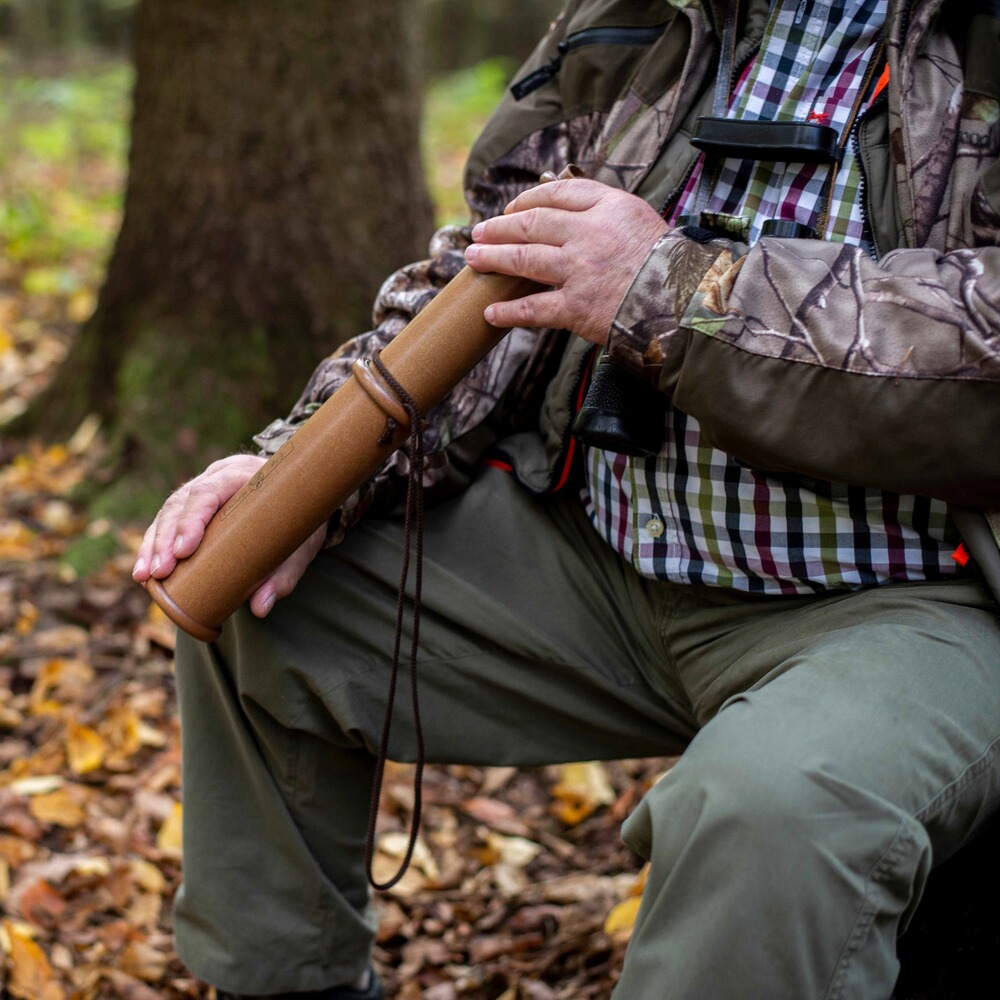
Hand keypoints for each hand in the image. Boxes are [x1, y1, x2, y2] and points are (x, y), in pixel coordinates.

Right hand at [132, 454, 326, 617]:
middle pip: (182, 501)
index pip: (210, 491)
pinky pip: (168, 520)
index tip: (184, 550)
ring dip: (153, 544)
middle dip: (166, 538)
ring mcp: (204, 486)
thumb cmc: (301, 518)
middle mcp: (220, 475)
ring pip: (169, 510)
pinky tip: (143, 571)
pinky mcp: (195, 503)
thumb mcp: (302, 543)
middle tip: (161, 572)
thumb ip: (284, 573)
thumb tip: (260, 608)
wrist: (303, 491)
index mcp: (245, 474)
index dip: (192, 519)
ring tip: (145, 577)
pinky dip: (153, 545)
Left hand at [464, 178, 667, 344]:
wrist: (687, 303)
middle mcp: (589, 234)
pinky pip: (533, 309)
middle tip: (479, 231)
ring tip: (473, 259)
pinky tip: (490, 312)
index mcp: (609, 206)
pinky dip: (508, 312)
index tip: (512, 208)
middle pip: (532, 223)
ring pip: (525, 259)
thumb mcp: (642, 220)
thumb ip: (607, 210)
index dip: (527, 200)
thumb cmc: (671, 264)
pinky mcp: (576, 307)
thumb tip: (569, 203)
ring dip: (494, 259)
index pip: (557, 194)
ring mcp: (580, 271)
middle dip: (500, 227)